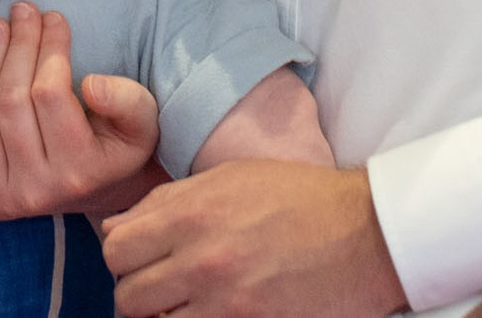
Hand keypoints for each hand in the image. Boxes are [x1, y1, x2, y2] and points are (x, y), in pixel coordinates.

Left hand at [0, 2, 160, 220]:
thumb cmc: (117, 146)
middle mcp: (38, 190)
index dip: (49, 49)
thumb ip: (128, 102)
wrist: (93, 192)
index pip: (50, 95)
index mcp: (80, 171)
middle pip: (12, 103)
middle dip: (17, 47)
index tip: (54, 17)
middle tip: (23, 10)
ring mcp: (5, 198)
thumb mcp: (142, 125)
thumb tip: (91, 85)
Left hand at [102, 159, 407, 316]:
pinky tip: (210, 315)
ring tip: (187, 305)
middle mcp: (200, 258)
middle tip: (163, 289)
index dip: (124, 257)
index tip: (142, 260)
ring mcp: (223, 300)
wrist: (365, 232)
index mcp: (190, 213)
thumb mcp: (229, 179)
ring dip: (163, 317)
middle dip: (139, 293)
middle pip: (127, 295)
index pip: (115, 249)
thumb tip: (116, 226)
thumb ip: (167, 202)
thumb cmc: (299, 198)